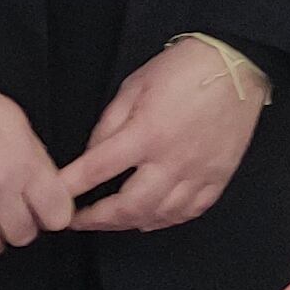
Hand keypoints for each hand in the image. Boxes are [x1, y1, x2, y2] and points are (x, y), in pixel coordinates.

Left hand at [63, 37, 269, 233]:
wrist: (235, 66)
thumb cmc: (182, 69)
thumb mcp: (134, 86)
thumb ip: (110, 123)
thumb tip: (93, 154)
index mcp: (146, 133)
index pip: (98, 168)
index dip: (72, 187)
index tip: (55, 198)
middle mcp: (171, 161)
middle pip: (129, 206)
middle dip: (98, 219)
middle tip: (78, 221)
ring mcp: (198, 174)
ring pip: (159, 215)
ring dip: (130, 223)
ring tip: (111, 221)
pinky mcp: (218, 178)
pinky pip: (190, 212)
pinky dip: (166, 220)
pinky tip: (151, 218)